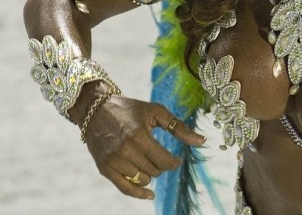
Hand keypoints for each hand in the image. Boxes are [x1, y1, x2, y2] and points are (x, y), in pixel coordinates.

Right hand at [82, 95, 205, 199]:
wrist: (96, 110)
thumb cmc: (131, 109)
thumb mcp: (156, 112)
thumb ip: (179, 127)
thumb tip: (202, 141)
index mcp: (138, 136)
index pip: (164, 161)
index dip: (174, 162)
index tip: (176, 159)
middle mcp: (124, 151)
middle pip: (155, 171)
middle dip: (162, 165)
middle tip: (159, 155)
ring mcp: (113, 161)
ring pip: (143, 180)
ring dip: (150, 174)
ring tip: (148, 161)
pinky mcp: (104, 168)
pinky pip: (125, 189)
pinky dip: (139, 193)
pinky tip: (150, 194)